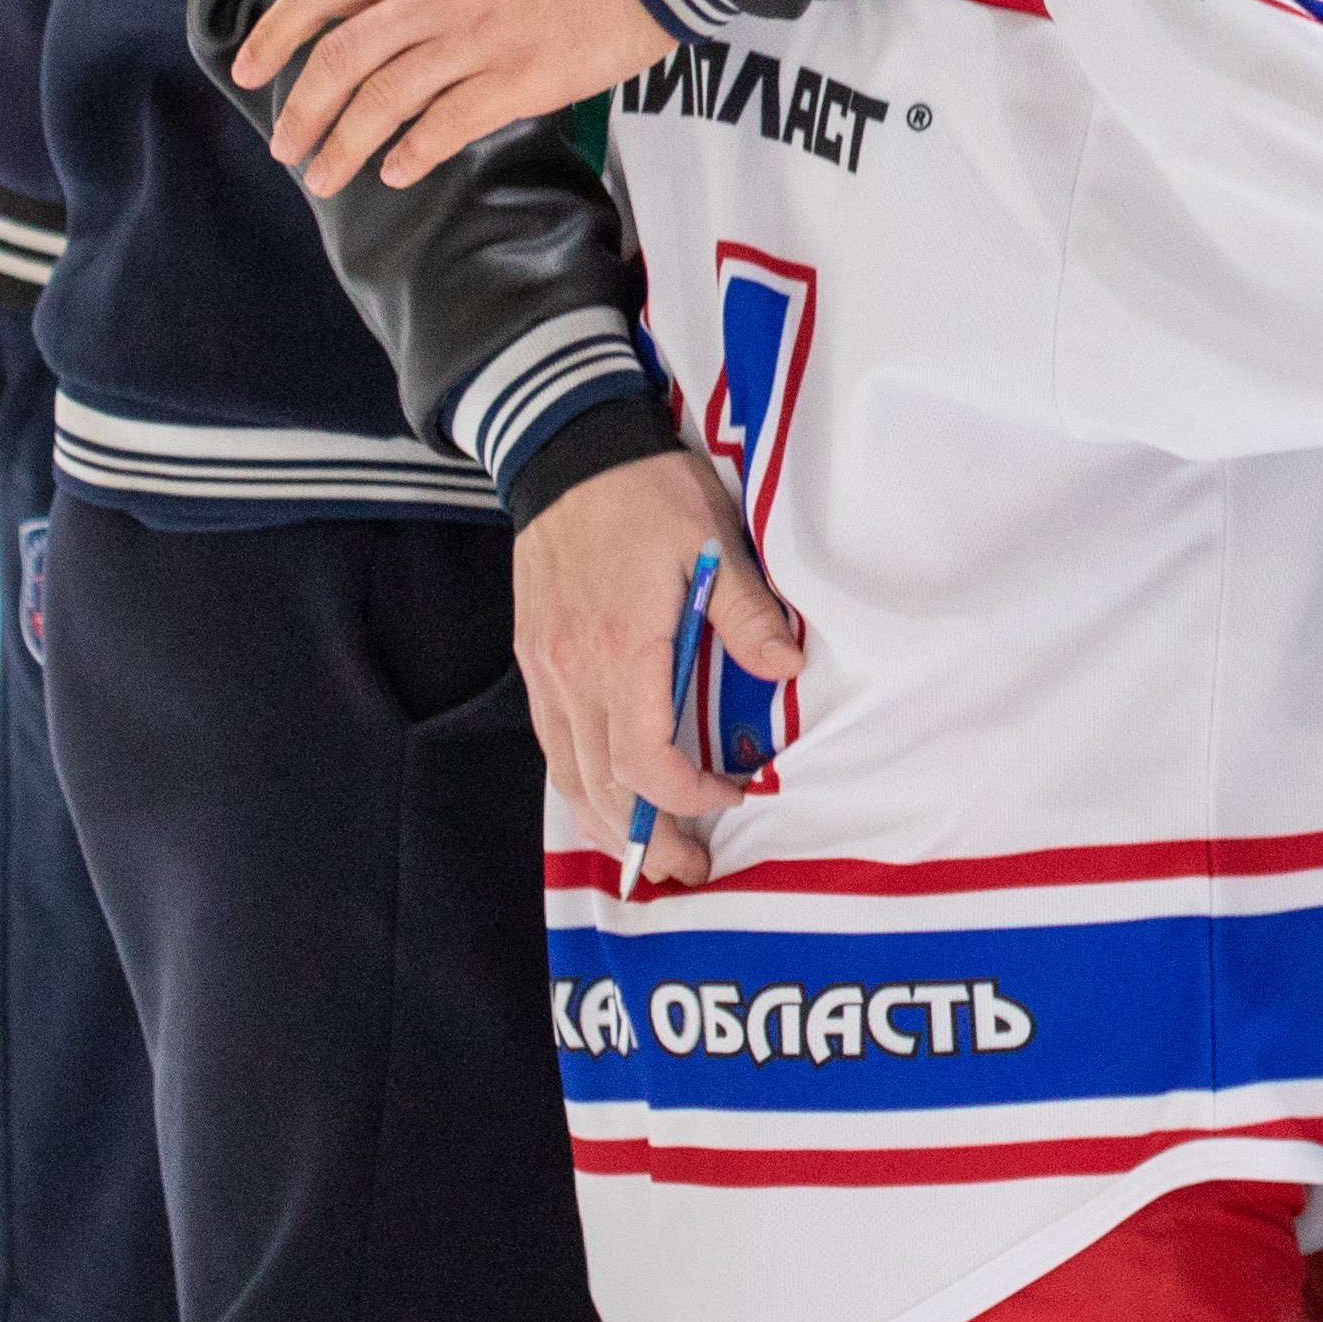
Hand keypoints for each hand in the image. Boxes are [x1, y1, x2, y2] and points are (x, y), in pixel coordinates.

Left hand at [242, 0, 667, 196]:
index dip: (274, 35)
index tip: (249, 69)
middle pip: (339, 62)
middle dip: (303, 112)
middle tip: (288, 147)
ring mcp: (477, 42)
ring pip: (384, 104)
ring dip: (346, 148)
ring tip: (329, 176)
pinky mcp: (522, 81)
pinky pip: (448, 127)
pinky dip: (413, 154)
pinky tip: (400, 169)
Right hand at [520, 444, 805, 889]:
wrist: (568, 452)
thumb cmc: (646, 494)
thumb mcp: (714, 542)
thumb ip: (748, 614)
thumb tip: (788, 670)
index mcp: (622, 652)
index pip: (644, 761)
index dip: (685, 797)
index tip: (732, 796)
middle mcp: (573, 675)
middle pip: (599, 787)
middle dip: (645, 837)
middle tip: (687, 869)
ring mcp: (546, 671)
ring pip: (567, 774)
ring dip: (605, 822)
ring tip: (646, 852)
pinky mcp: (535, 659)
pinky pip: (551, 744)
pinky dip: (578, 784)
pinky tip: (604, 796)